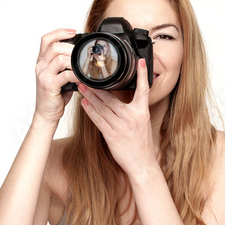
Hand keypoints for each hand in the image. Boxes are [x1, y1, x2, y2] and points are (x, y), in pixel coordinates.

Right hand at [35, 28, 77, 124]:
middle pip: (54, 47)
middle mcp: (40, 67)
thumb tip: (81, 59)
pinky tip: (81, 77)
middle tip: (82, 53)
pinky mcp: (49, 85)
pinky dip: (75, 74)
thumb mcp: (60, 78)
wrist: (47, 114)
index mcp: (42, 62)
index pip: (47, 40)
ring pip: (59, 58)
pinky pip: (64, 75)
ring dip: (73, 60)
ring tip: (81, 66)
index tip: (73, 31)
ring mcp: (43, 75)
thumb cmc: (54, 97)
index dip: (60, 32)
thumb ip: (66, 67)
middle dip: (71, 47)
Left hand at [78, 59, 157, 177]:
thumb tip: (119, 98)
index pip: (142, 90)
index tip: (140, 61)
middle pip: (112, 98)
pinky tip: (84, 104)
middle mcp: (131, 117)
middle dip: (98, 87)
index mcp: (142, 112)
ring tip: (81, 87)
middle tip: (87, 76)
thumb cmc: (141, 144)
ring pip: (102, 107)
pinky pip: (98, 120)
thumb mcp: (143, 123)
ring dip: (90, 96)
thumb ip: (133, 109)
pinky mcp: (112, 136)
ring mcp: (121, 126)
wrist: (142, 163)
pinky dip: (90, 111)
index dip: (142, 75)